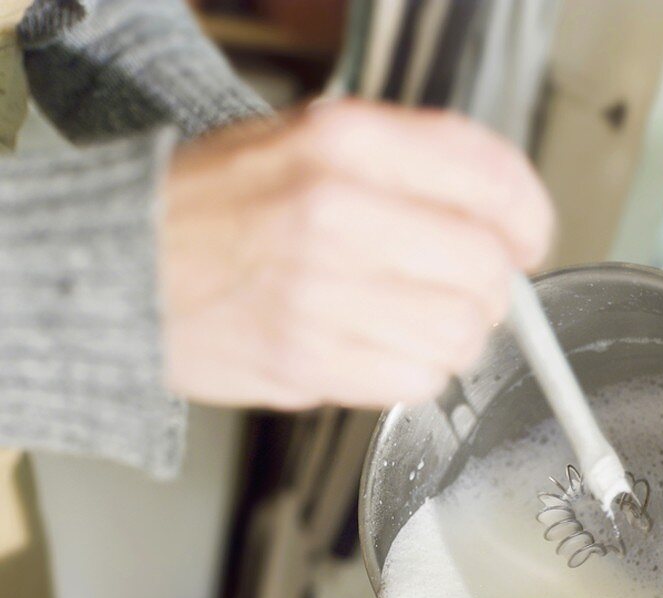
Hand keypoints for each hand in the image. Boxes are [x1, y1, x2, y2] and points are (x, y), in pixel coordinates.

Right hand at [163, 98, 553, 409]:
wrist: (123, 273)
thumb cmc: (211, 211)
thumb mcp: (303, 145)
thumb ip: (402, 168)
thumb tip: (494, 219)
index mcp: (343, 142)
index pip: (486, 174)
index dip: (528, 214)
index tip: (529, 236)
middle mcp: (337, 212)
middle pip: (484, 269)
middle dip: (491, 290)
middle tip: (468, 292)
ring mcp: (322, 294)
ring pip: (458, 334)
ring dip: (453, 337)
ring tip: (412, 322)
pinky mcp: (308, 361)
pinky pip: (415, 381)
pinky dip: (415, 372)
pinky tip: (382, 350)